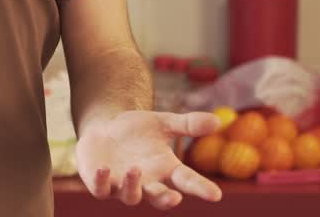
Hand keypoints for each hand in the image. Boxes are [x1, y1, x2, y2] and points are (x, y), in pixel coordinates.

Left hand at [76, 110, 222, 210]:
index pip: (187, 182)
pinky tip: (104, 168)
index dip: (201, 189)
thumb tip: (219, 120)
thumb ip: (188, 124)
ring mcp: (123, 186)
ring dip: (133, 186)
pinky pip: (101, 189)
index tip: (215, 195)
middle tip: (174, 198)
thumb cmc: (137, 131)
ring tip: (135, 169)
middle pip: (160, 198)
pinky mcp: (100, 184)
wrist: (105, 130)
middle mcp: (147, 183)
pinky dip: (102, 181)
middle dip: (166, 200)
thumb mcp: (163, 123)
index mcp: (166, 170)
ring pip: (130, 197)